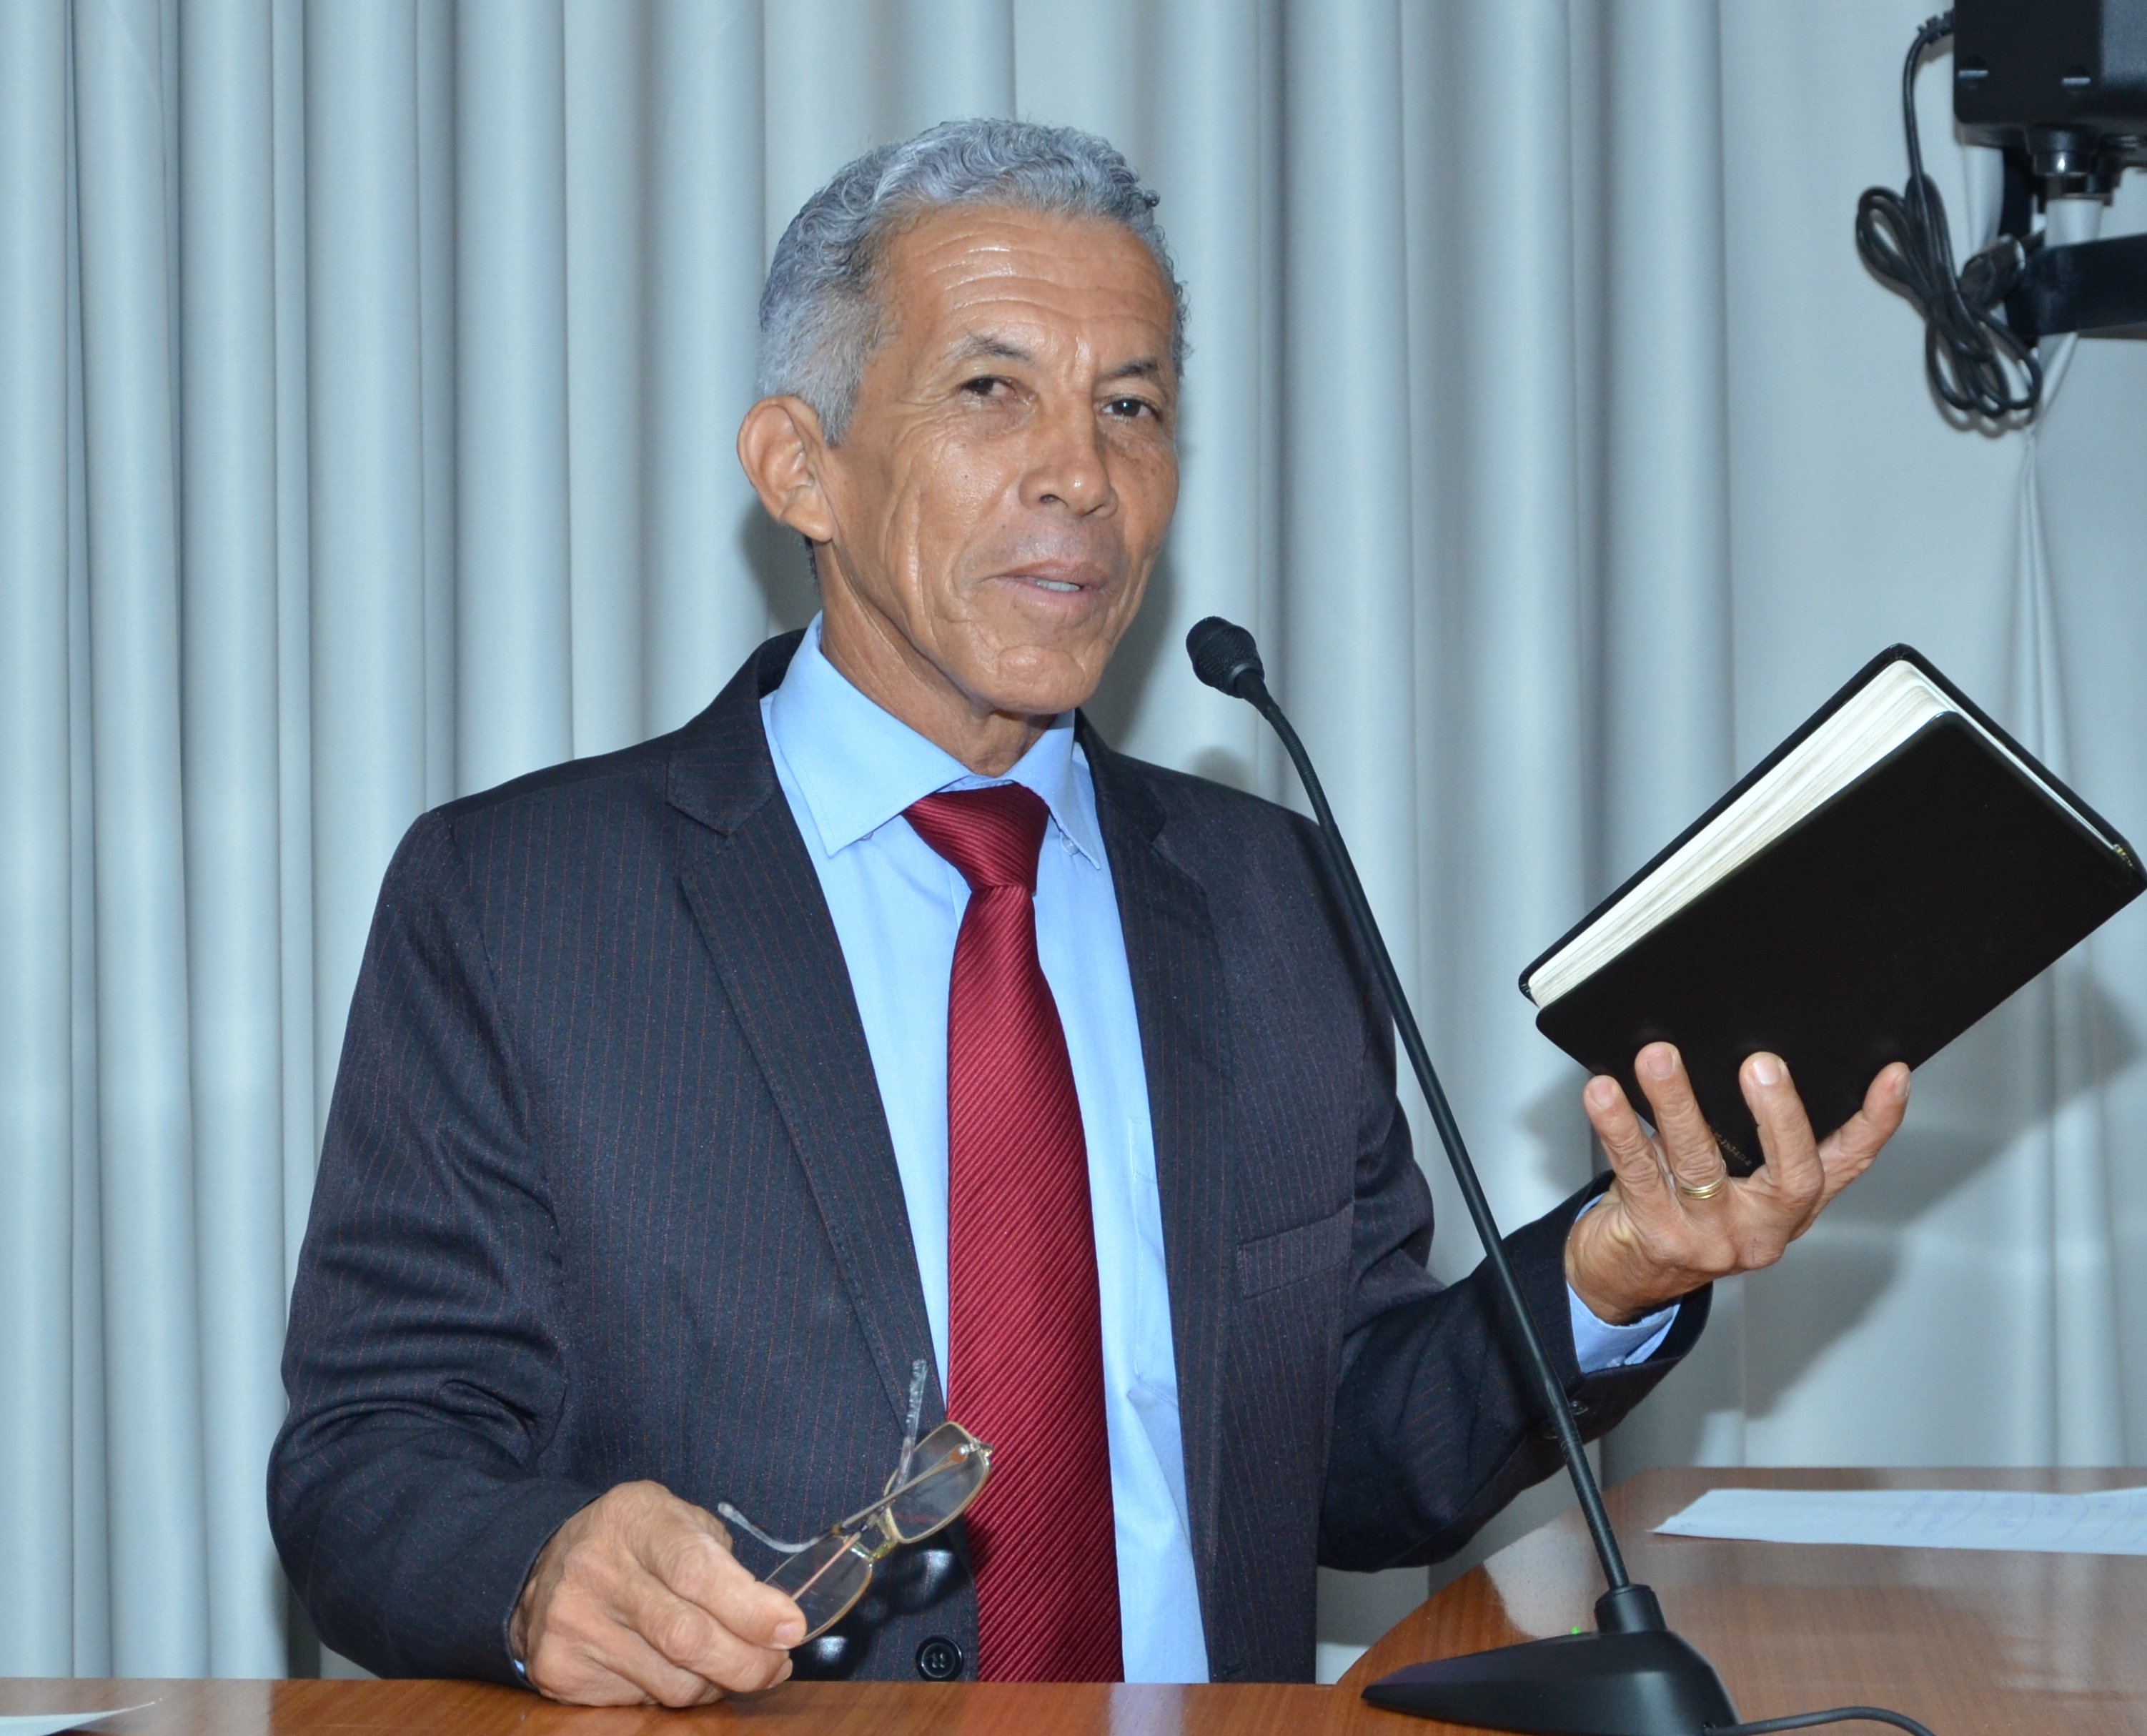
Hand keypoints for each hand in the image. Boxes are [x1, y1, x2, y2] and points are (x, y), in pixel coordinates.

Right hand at [509, 1480, 805, 1705]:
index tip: (790, 1628)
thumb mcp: (677, 1520)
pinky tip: (676, 1669)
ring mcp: (572, 1622)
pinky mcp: (559, 1668)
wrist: (546, 1564)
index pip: (696, 1570)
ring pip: (672, 1682)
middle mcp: (596, 1568)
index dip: (749, 1607)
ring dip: (716, 1683)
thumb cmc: (636, 1541)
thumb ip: (722, 1562)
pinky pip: (641, 1702)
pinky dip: (675, 1693)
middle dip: (747, 1662)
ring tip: (729, 1664)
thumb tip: (775, 1623)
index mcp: (634, 1518)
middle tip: (777, 1665)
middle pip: (686, 1637)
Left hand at [1564, 1041, 1909, 1324]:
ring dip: (1678, 1104)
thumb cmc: (1679, 1213)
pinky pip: (1636, 1172)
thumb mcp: (1728, 1181)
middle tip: (1760, 1063)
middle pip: (1786, 1172)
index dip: (1875, 1123)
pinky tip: (1604, 1094)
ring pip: (1700, 1164)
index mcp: (1788, 1207)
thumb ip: (1743, 1136)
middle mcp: (1760, 1228)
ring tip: (1659, 1059)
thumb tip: (1733, 1050)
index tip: (1892, 1077)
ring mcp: (1710, 1238)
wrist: (1624, 1278)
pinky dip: (1617, 1127)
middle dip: (1778, 1114)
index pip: (1846, 1165)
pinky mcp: (1656, 1237)